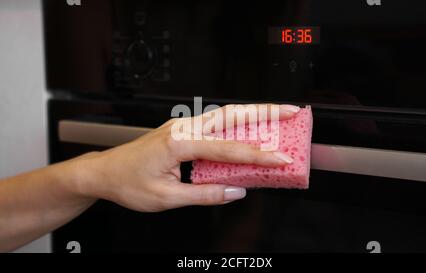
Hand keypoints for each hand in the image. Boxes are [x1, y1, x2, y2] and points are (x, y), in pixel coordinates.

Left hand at [71, 104, 299, 211]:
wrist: (103, 172)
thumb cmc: (128, 182)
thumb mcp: (166, 198)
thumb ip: (204, 194)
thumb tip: (235, 192)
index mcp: (178, 143)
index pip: (228, 150)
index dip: (258, 156)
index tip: (280, 159)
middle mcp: (182, 127)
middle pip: (231, 114)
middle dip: (265, 112)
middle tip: (291, 112)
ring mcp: (181, 125)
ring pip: (224, 114)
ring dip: (253, 114)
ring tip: (278, 116)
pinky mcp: (181, 130)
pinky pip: (214, 124)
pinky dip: (236, 124)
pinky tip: (249, 130)